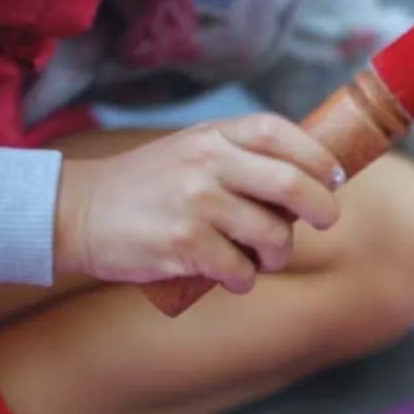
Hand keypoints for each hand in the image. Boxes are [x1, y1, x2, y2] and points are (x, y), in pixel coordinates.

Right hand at [54, 114, 342, 292]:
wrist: (80, 212)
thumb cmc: (153, 186)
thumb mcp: (194, 149)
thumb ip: (243, 156)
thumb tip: (313, 178)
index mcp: (213, 136)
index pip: (280, 133)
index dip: (317, 156)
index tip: (333, 178)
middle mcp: (206, 163)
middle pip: (291, 184)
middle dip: (321, 209)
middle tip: (324, 221)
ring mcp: (195, 203)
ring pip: (273, 235)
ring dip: (278, 255)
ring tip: (261, 257)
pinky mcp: (184, 244)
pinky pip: (241, 270)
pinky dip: (244, 280)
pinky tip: (231, 276)